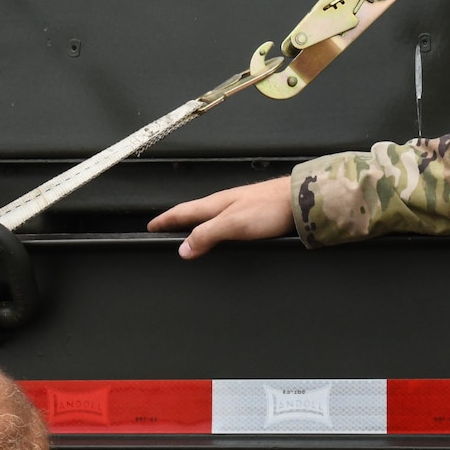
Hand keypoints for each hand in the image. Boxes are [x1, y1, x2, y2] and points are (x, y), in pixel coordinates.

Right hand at [148, 177, 293, 258]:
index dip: (164, 221)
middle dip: (176, 221)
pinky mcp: (252, 214)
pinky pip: (224, 222)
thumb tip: (184, 248)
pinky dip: (214, 229)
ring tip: (186, 233)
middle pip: (193, 214)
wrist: (300, 200)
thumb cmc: (269, 206)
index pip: (182, 212)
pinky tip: (220, 234)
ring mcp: (238, 207)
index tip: (150, 227)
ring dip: (195, 224)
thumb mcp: (232, 223)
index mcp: (215, 204)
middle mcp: (224, 204)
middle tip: (163, 229)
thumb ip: (207, 234)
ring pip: (209, 217)